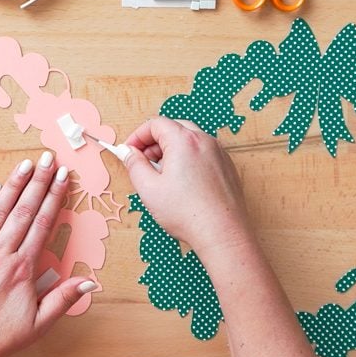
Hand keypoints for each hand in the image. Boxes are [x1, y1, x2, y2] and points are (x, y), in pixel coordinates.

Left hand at [0, 151, 96, 356]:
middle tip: (49, 159)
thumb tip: (90, 282)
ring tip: (26, 164)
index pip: (42, 223)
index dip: (54, 197)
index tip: (63, 177)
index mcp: (21, 269)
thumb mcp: (37, 324)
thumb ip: (63, 300)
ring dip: (13, 185)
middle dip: (38, 181)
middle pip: (23, 210)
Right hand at [123, 117, 253, 257]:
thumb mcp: (149, 189)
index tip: (130, 151)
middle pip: (174, 128)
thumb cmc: (187, 213)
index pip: (156, 123)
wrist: (222, 233)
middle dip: (154, 141)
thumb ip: (134, 165)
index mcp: (184, 141)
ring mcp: (219, 153)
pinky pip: (203, 153)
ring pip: (189, 140)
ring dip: (171, 150)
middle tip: (144, 162)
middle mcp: (205, 141)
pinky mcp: (227, 167)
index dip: (138, 135)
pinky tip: (183, 183)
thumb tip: (128, 152)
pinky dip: (188, 159)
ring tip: (163, 175)